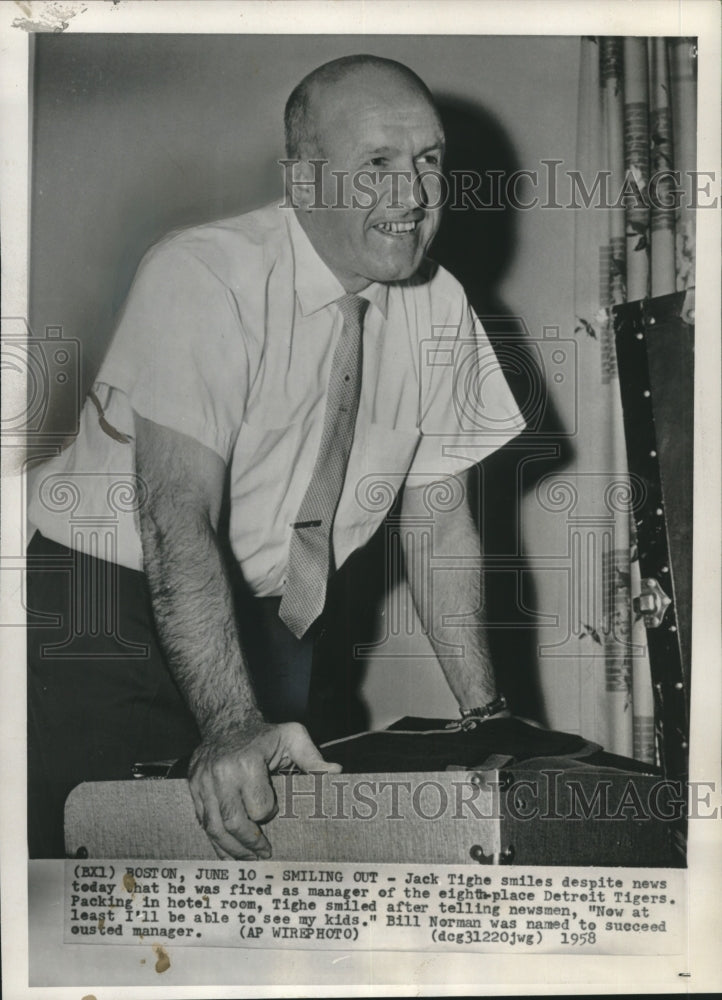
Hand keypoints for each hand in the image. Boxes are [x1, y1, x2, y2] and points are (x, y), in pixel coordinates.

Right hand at [188, 721, 341, 859]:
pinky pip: (202, 822)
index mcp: (247, 763)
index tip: (275, 812)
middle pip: (234, 824)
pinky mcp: (192, 788)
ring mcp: (203, 782)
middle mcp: (221, 773)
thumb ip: (312, 758)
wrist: (227, 721)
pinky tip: (227, 852)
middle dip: (249, 845)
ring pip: (214, 827)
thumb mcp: (292, 737)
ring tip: (247, 859)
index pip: (259, 808)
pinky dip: (214, 841)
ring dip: (231, 849)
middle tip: (264, 854)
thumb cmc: (264, 734)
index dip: (269, 815)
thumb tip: (336, 773)